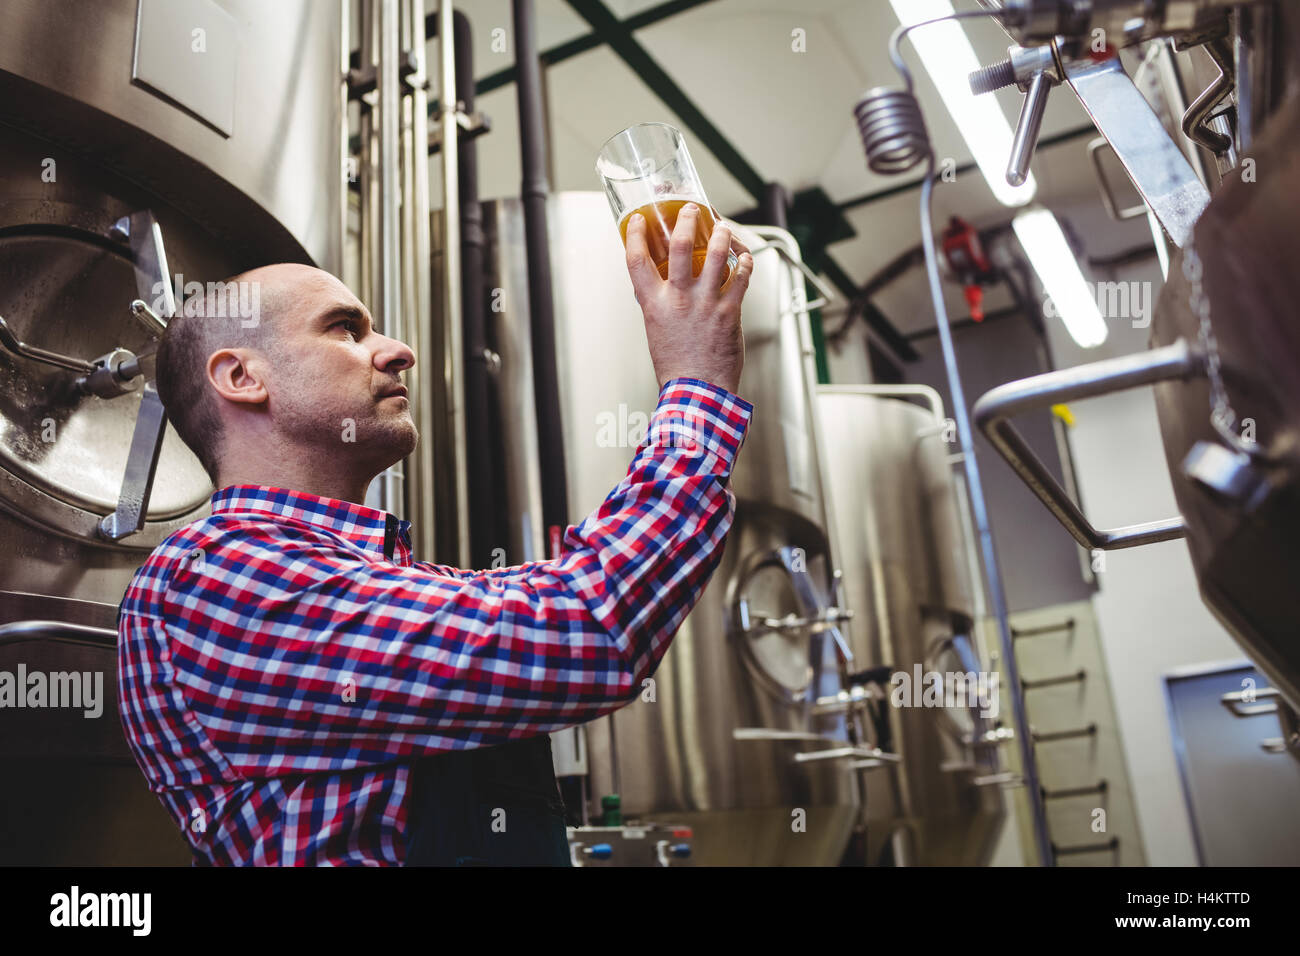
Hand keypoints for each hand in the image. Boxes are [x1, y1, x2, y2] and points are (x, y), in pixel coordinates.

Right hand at [624, 202, 752, 395]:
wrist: (697, 392)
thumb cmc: (677, 368)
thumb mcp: (656, 331)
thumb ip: (659, 306)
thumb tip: (664, 290)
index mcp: (653, 304)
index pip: (636, 260)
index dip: (634, 235)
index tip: (639, 220)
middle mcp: (678, 299)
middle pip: (681, 245)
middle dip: (688, 220)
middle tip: (692, 210)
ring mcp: (705, 303)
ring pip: (717, 254)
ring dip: (723, 234)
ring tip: (724, 228)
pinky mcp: (730, 311)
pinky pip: (742, 277)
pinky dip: (746, 263)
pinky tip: (745, 259)